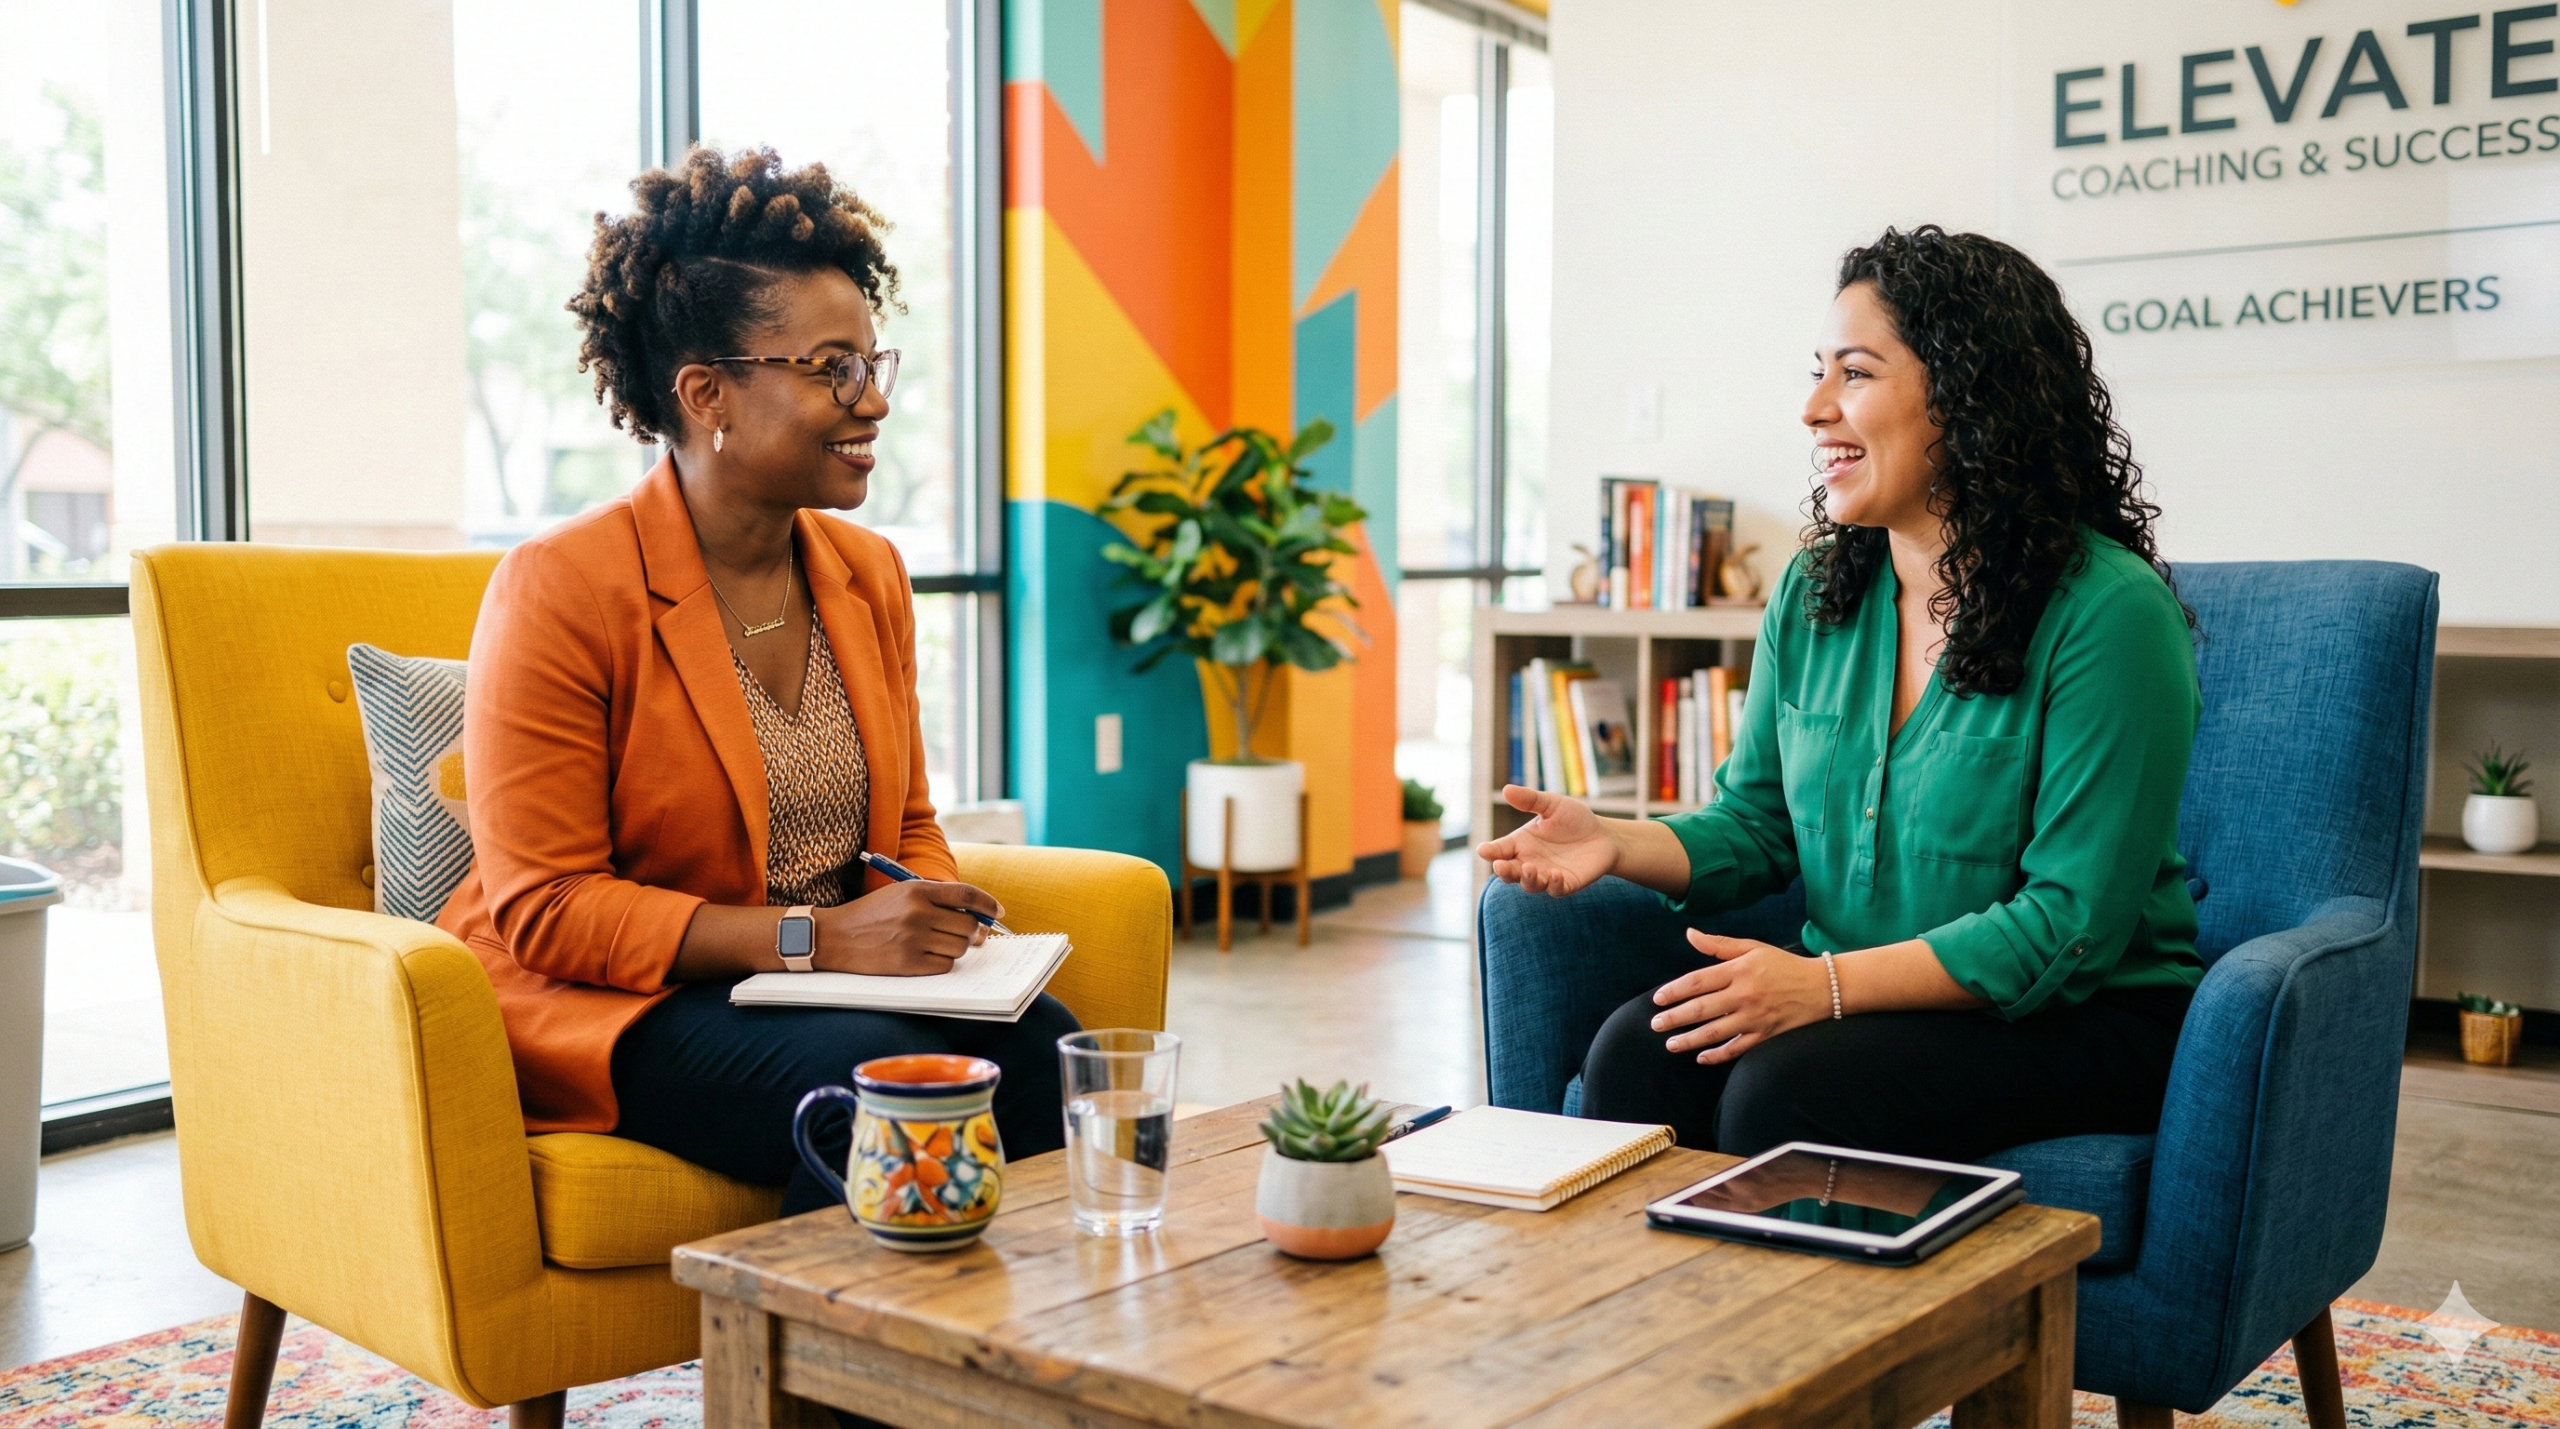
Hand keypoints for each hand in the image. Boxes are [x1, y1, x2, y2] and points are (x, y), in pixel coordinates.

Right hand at [812, 881, 1004, 974]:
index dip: (987, 903)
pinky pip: (945, 966)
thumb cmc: (872, 914)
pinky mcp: (908, 963)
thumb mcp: (901, 893)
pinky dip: (942, 963)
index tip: (998, 912)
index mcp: (916, 890)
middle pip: (968, 924)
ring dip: (956, 948)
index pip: (966, 894)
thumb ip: (936, 898)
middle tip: (968, 935)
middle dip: (973, 931)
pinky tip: (927, 957)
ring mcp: (913, 939)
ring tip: (939, 944)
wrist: (835, 937)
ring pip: (959, 947)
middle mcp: (917, 912)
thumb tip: (977, 916)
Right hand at [1475, 785, 1618, 894]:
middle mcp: (1530, 862)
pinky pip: (1556, 889)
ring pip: (1530, 884)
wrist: (1603, 835)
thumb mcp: (1552, 804)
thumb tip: (1506, 790)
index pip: (1500, 850)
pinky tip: (1555, 874)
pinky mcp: (1566, 884)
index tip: (1483, 850)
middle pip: (1510, 872)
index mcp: (1521, 844)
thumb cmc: (1574, 819)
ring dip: (1527, 879)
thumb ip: (1530, 800)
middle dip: (1504, 871)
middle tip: (1500, 866)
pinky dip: (1553, 884)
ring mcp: (1547, 876)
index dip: (1490, 851)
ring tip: (1529, 869)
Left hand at [1647, 933, 1834, 1063]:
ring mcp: (1755, 1017)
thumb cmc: (1783, 964)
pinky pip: (1737, 1048)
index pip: (1698, 981)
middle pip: (1701, 1008)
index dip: (1674, 991)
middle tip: (1655, 1025)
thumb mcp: (1753, 948)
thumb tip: (1689, 934)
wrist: (1823, 986)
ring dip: (1690, 1039)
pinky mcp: (1766, 1035)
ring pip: (1715, 1032)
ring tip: (1670, 1044)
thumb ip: (1719, 945)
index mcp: (1739, 970)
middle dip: (1675, 1018)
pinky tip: (1701, 1057)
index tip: (1657, 999)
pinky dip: (1718, 1055)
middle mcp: (1744, 994)